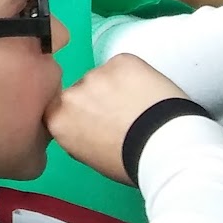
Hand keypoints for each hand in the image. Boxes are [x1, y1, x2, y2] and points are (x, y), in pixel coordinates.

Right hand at [44, 54, 188, 185]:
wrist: (165, 147)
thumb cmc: (129, 162)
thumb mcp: (91, 158)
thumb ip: (76, 135)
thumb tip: (82, 126)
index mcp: (58, 120)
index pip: (58, 109)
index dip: (78, 114)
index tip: (93, 121)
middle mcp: (70, 94)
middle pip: (80, 91)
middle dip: (95, 100)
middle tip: (119, 116)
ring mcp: (95, 74)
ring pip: (102, 78)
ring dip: (115, 88)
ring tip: (139, 107)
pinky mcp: (121, 60)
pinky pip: (123, 66)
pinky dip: (134, 77)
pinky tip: (147, 93)